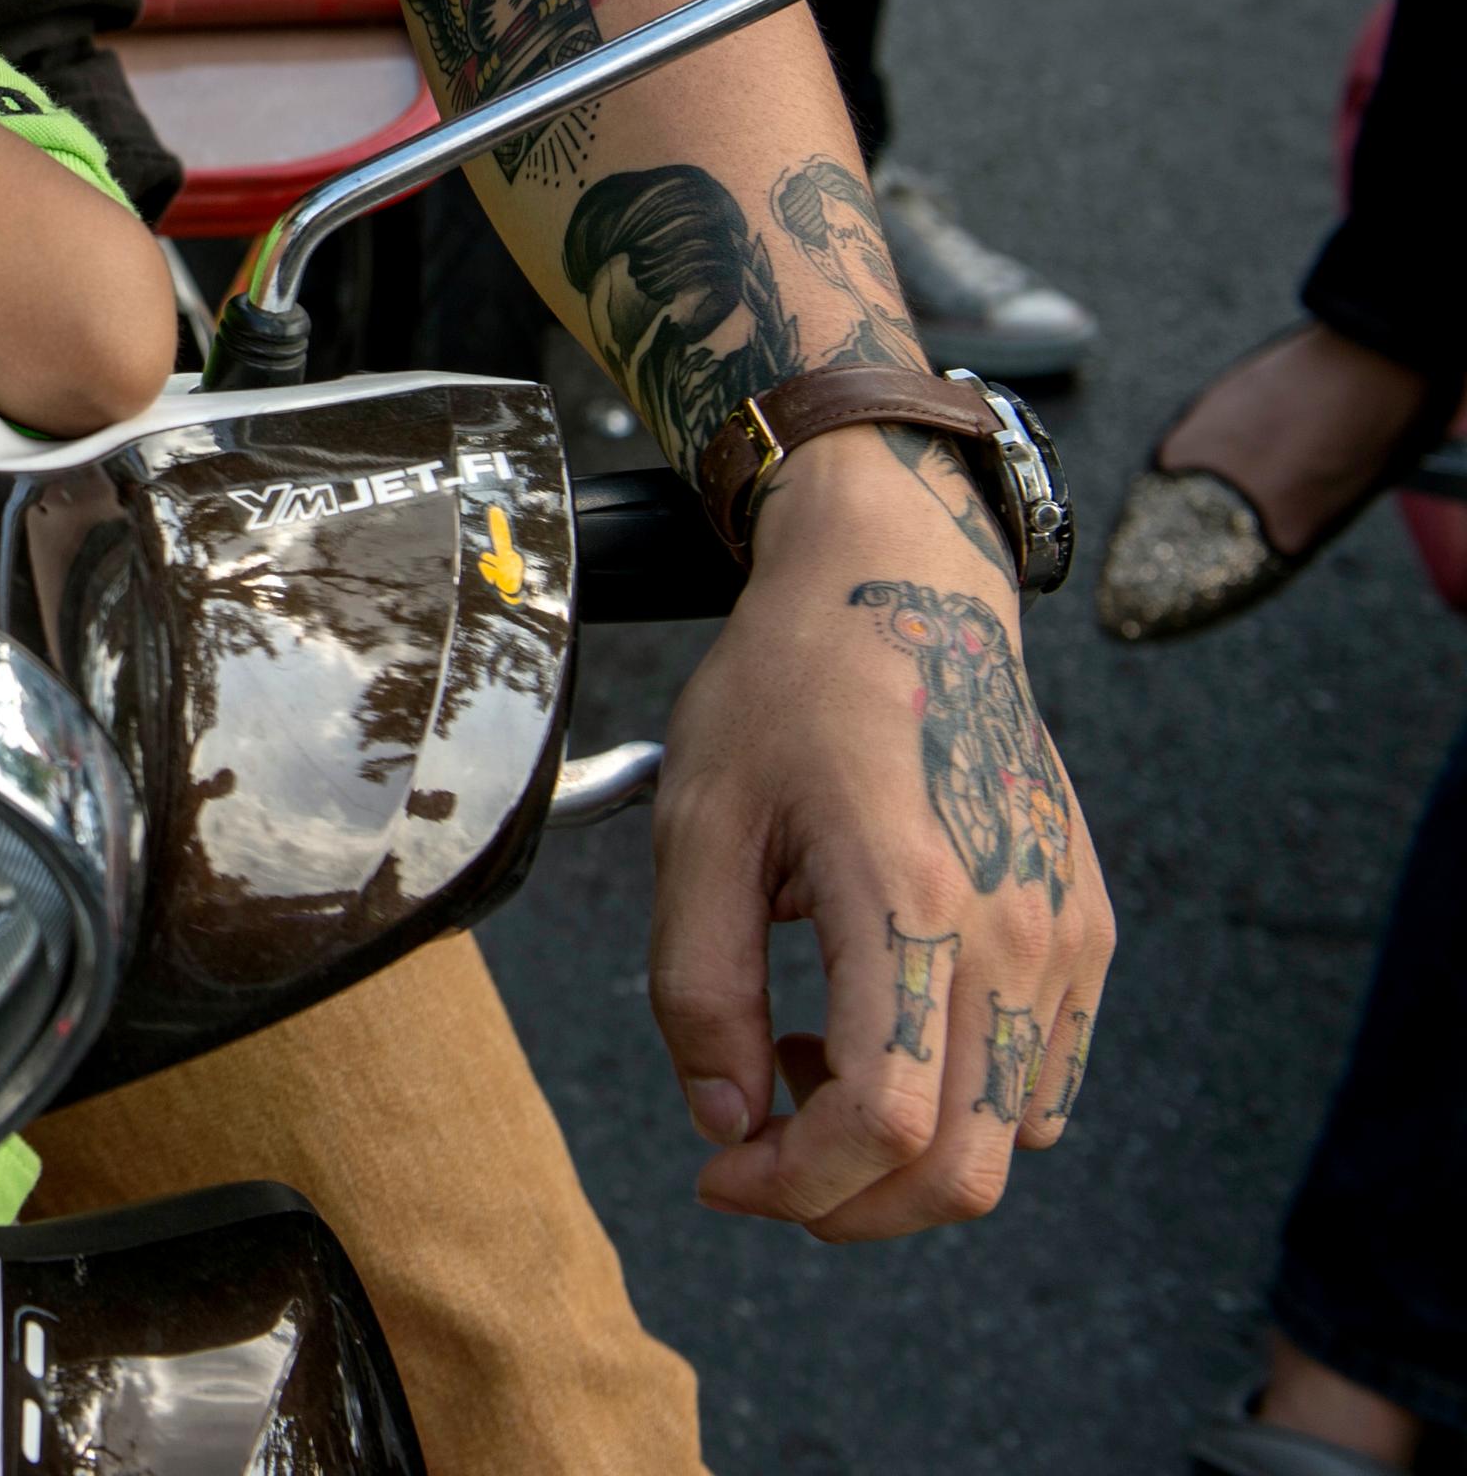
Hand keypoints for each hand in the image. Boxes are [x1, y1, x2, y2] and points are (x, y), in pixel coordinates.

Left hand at [646, 429, 1110, 1237]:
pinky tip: (878, 1025)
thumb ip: (700, 987)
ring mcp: (1068, 935)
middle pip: (964, 1168)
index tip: (718, 1168)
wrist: (901, 589)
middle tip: (755, 1150)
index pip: (886, 1123)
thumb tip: (724, 1120)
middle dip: (848, 1200)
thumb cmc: (787, 689)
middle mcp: (1017, 932)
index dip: (793, 1182)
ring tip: (806, 1057)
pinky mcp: (1088, 929)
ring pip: (1010, 1138)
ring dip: (902, 1152)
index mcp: (911, 899)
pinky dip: (963, 1102)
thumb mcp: (701, 826)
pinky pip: (1045, 1081)